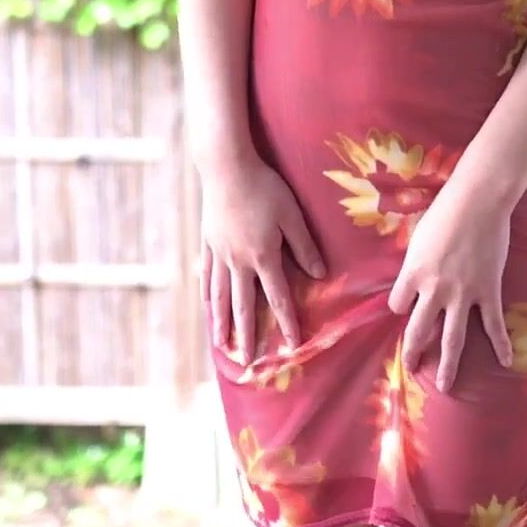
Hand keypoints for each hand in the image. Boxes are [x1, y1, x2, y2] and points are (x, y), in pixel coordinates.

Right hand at [200, 156, 326, 361]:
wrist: (225, 166)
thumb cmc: (264, 187)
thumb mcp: (292, 215)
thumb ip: (305, 247)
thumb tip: (320, 276)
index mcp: (263, 257)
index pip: (277, 297)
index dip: (287, 323)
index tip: (293, 346)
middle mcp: (238, 262)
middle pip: (242, 305)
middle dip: (247, 335)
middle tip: (247, 360)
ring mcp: (219, 253)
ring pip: (219, 295)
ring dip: (221, 322)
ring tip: (220, 344)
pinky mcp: (208, 241)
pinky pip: (207, 273)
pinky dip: (207, 293)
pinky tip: (206, 304)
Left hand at [388, 184, 514, 391]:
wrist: (478, 202)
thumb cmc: (445, 212)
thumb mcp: (419, 237)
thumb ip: (416, 261)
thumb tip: (415, 273)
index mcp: (412, 274)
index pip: (397, 303)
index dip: (400, 307)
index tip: (406, 306)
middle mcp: (434, 290)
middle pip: (418, 329)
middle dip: (413, 352)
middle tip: (411, 368)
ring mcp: (462, 294)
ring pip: (452, 338)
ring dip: (448, 364)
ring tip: (444, 385)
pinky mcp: (487, 291)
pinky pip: (493, 324)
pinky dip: (500, 344)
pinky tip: (506, 362)